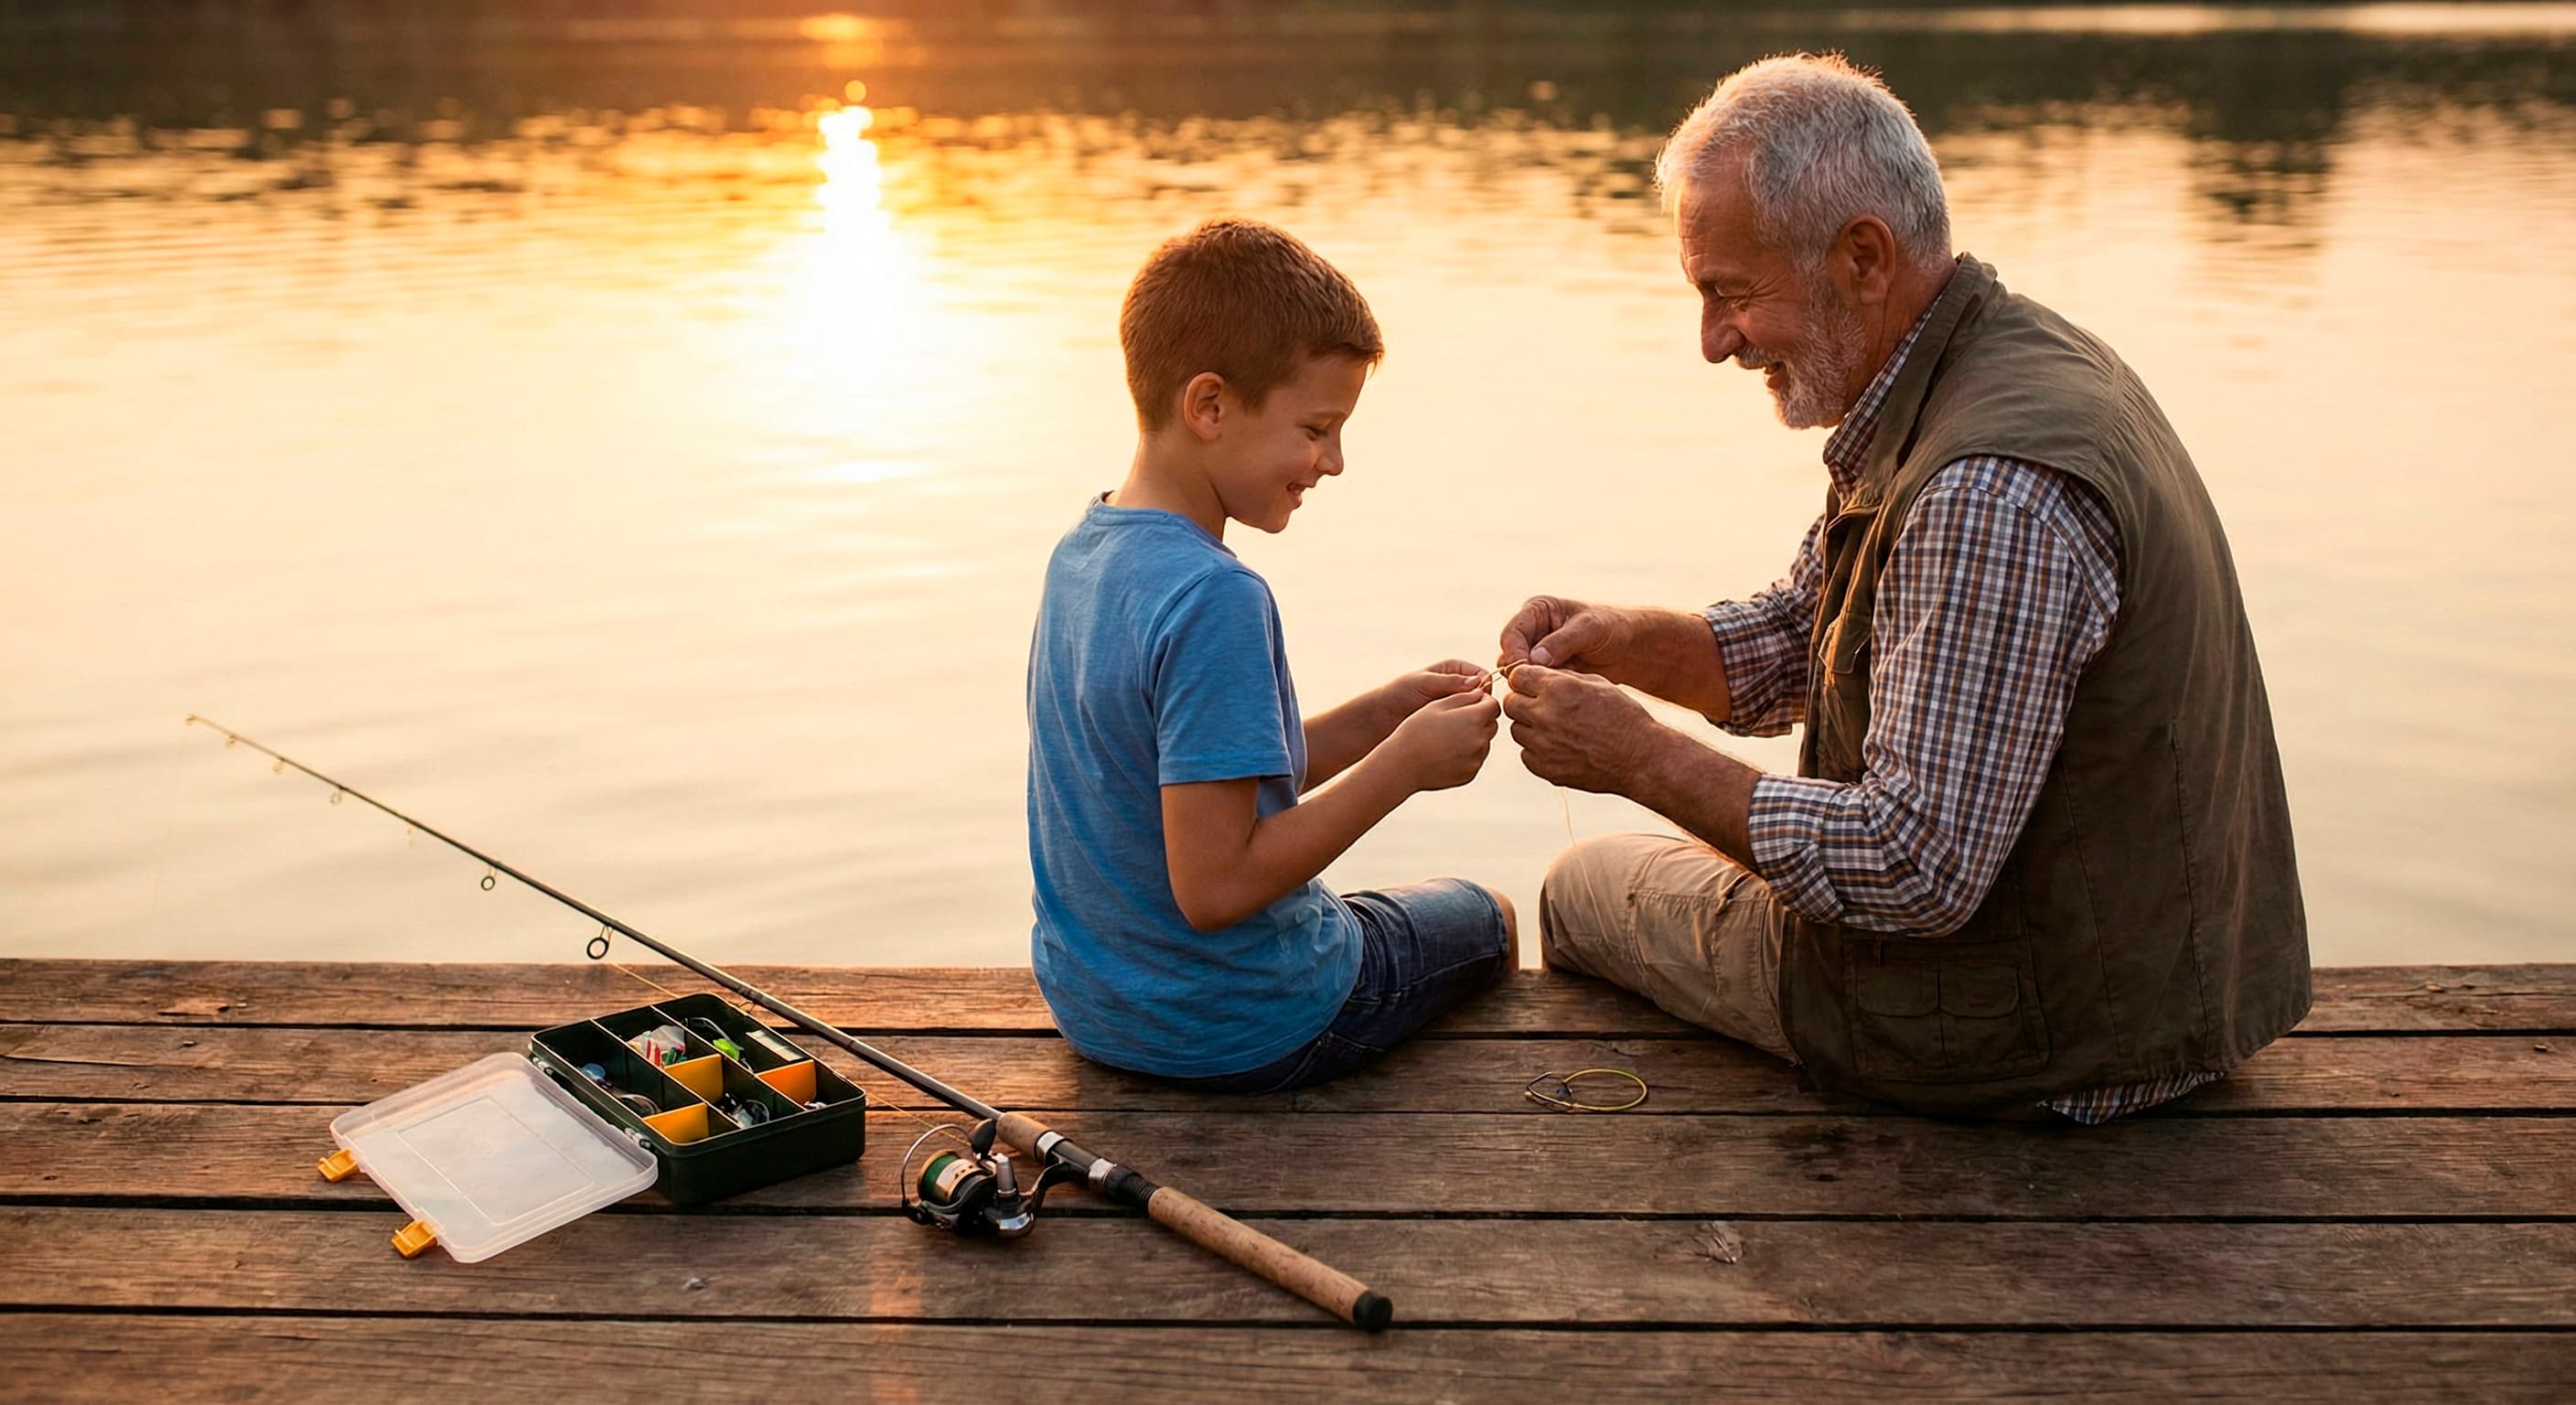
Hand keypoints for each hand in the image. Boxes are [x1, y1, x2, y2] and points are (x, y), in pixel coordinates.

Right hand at [1382, 689, 1500, 792]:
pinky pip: (1476, 759)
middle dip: (1479, 720)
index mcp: (1474, 718)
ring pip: (1484, 742)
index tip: (1469, 704)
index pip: (1493, 705)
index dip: (1482, 702)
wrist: (1403, 764)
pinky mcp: (1471, 773)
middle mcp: (1480, 739)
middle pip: (1491, 724)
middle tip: (1456, 721)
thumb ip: (1463, 697)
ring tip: (1448, 739)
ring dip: (1474, 737)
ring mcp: (1477, 758)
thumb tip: (1481, 694)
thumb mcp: (1436, 705)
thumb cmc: (1416, 731)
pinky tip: (1447, 753)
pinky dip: (1467, 754)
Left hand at [1384, 659, 1488, 720]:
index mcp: (1454, 669)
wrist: (1383, 716)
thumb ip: (1449, 682)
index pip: (1481, 675)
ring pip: (1477, 710)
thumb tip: (1476, 682)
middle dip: (1481, 703)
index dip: (1485, 686)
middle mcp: (1458, 685)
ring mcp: (1456, 704)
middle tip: (1473, 714)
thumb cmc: (1400, 693)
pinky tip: (1460, 732)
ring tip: (1464, 724)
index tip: (1481, 699)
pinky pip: (1467, 723)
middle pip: (1483, 693)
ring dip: (1474, 716)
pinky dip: (1467, 726)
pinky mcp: (1452, 720)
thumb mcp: (1424, 683)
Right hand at [1498, 596, 1637, 680]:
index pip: (1511, 633)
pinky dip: (1541, 690)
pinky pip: (1532, 684)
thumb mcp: (1589, 630)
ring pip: (1517, 672)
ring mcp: (1536, 652)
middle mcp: (1531, 630)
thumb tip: (1534, 659)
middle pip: (1508, 654)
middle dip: (1520, 671)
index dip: (1514, 654)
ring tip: (1554, 687)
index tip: (1524, 672)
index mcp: (1537, 611)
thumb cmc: (1611, 629)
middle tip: (1538, 686)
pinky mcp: (1544, 671)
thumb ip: (1562, 642)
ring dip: (1530, 682)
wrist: (1628, 648)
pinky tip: (1559, 692)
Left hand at [1500, 664, 1657, 794]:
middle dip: (1523, 701)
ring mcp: (1543, 746)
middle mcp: (1545, 716)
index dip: (1525, 679)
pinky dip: (1537, 750)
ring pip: (1516, 730)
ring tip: (1553, 727)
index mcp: (1558, 689)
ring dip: (1529, 726)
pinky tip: (1558, 746)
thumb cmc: (1623, 716)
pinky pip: (1526, 754)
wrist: (1639, 758)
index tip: (1534, 684)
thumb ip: (1563, 677)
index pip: (1518, 676)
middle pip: (1511, 703)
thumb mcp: (1597, 683)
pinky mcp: (1546, 769)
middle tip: (1541, 706)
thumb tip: (1538, 674)